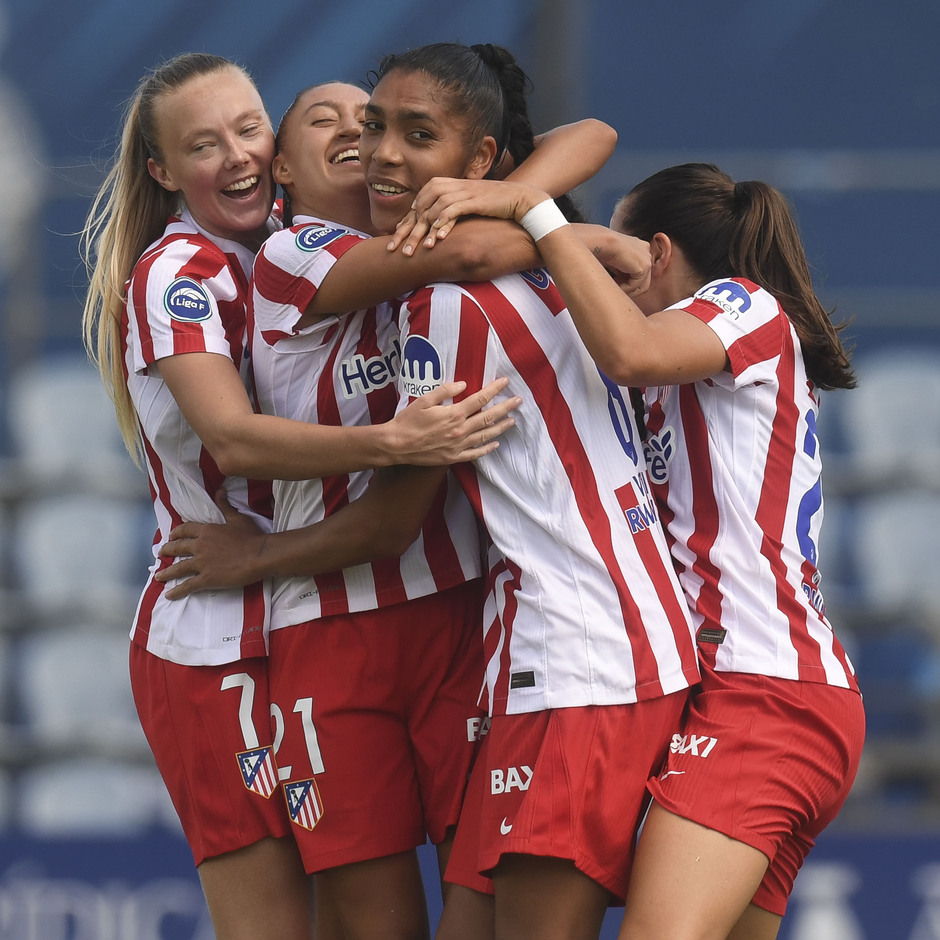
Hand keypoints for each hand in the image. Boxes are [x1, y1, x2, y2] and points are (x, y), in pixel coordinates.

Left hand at [155, 490, 267, 598]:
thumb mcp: (238, 518)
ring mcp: (202, 563)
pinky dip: (177, 591)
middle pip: (178, 548)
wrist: (260, 555)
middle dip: (167, 551)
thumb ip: (225, 505)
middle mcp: (200, 546)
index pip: (186, 530)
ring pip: (179, 568)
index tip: (171, 536)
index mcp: (206, 530)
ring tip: (159, 575)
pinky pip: (188, 585)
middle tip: (160, 553)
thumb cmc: (251, 536)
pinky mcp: (207, 578)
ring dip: (167, 572)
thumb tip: (219, 490)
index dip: (176, 533)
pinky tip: (168, 595)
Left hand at [385, 178, 547, 254]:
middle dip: (408, 229)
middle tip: (397, 249)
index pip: (418, 202)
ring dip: (423, 231)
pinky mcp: (473, 200)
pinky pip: (452, 211)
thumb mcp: (466, 205)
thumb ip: (449, 210)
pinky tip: (436, 239)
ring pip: (433, 210)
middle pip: (421, 206)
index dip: (406, 221)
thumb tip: (434, 226)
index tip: (396, 238)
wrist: (519, 198)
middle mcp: (451, 186)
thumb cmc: (492, 205)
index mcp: (446, 185)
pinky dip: (443, 225)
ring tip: (417, 250)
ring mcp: (462, 192)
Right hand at [388, 377, 520, 464]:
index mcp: (454, 414)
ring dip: (501, 427)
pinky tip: (495, 444)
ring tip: (513, 421)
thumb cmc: (408, 421)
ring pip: (485, 435)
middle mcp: (460, 430)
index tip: (505, 382)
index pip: (480, 399)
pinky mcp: (453, 457)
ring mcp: (458, 445)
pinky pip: (474, 453)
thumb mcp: (424, 400)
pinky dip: (487, 448)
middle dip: (505, 408)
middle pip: (488, 417)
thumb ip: (445, 391)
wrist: (396, 445)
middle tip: (518, 401)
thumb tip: (463, 385)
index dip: (494, 390)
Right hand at [579, 226, 651, 296]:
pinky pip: (637, 285)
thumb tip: (620, 285)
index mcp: (637, 246)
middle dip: (629, 288)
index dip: (626, 281)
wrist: (600, 242)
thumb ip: (621, 271)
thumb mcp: (614, 262)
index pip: (638, 270)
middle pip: (642, 279)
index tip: (614, 284)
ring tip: (614, 290)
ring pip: (642, 285)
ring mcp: (646, 257)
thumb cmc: (599, 250)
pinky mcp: (645, 265)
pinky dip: (626, 289)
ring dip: (627, 291)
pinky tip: (615, 286)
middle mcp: (645, 250)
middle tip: (615, 291)